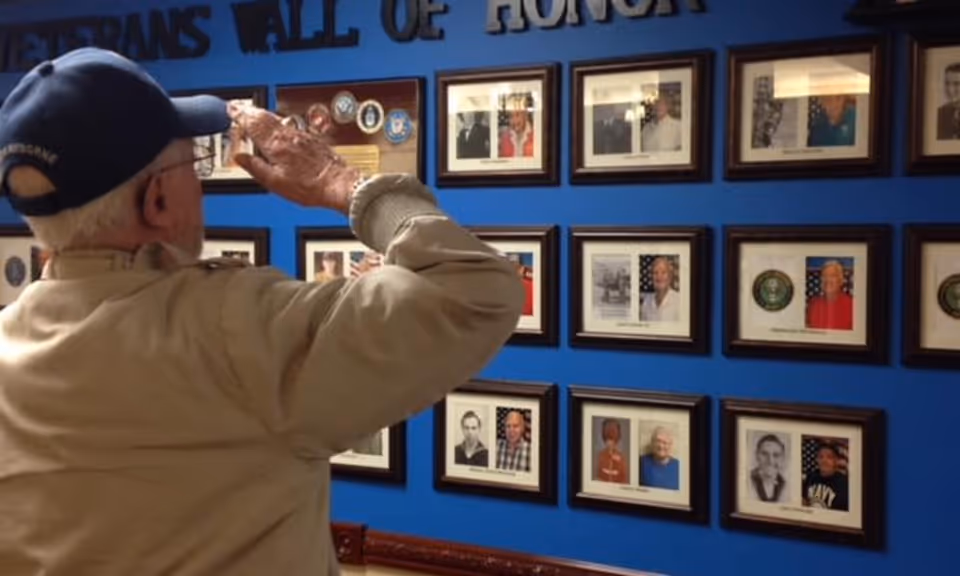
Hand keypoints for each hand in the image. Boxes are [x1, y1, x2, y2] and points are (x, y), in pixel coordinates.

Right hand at [226, 99, 361, 213]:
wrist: (339, 184)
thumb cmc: (310, 187)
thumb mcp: (275, 183)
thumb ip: (255, 167)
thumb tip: (240, 158)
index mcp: (275, 145)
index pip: (252, 124)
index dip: (239, 115)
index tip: (230, 108)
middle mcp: (288, 136)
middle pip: (264, 117)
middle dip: (248, 110)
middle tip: (237, 107)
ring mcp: (301, 136)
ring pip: (276, 119)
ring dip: (261, 115)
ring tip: (252, 114)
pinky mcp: (311, 139)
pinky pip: (288, 126)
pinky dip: (276, 122)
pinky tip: (277, 127)